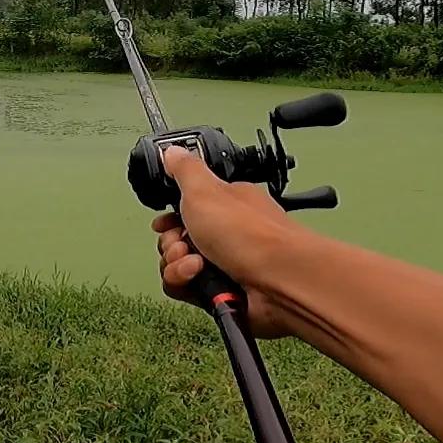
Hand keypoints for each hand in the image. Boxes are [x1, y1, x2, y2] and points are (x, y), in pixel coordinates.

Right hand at [154, 144, 311, 336]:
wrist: (277, 282)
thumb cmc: (253, 234)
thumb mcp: (205, 190)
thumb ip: (184, 169)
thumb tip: (172, 152)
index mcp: (225, 204)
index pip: (185, 208)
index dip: (169, 217)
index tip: (164, 221)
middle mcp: (225, 234)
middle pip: (176, 239)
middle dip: (171, 243)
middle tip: (184, 241)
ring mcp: (223, 264)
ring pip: (177, 266)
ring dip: (177, 265)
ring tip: (196, 264)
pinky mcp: (221, 291)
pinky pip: (186, 289)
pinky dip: (187, 284)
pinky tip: (202, 279)